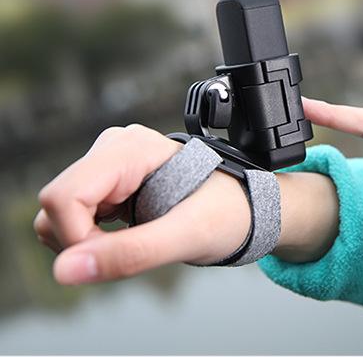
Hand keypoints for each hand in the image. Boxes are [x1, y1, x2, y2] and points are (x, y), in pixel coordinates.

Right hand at [34, 124, 338, 284]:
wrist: (248, 207)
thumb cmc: (229, 214)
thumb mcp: (187, 236)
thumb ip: (130, 253)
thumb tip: (65, 270)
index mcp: (130, 149)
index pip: (63, 197)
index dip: (78, 239)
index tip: (117, 258)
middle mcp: (113, 149)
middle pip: (56, 206)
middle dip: (84, 241)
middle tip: (139, 246)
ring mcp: (109, 166)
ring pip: (60, 214)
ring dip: (90, 241)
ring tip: (142, 236)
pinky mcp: (109, 184)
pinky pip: (75, 218)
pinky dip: (95, 239)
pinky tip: (134, 232)